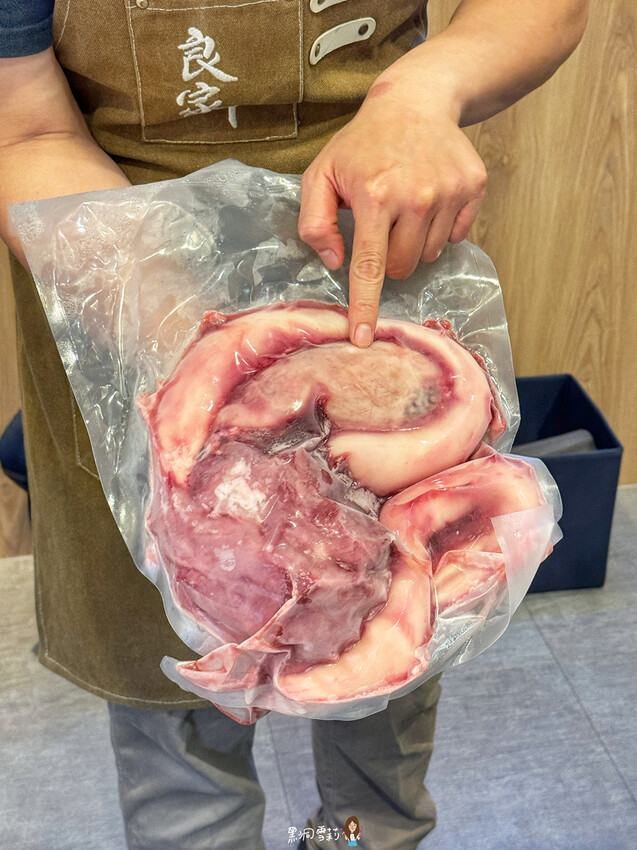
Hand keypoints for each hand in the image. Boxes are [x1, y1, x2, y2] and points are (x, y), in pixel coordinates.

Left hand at [298, 78, 486, 346]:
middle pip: (402, 267)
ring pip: (429, 255)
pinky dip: (440, 228)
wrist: (416, 101)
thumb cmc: (361, 144)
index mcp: (376, 196)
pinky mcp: (474, 188)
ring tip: (406, 205)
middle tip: (381, 226)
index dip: (365, 306)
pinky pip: (456, 237)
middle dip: (388, 259)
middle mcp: (417, 196)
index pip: (369, 266)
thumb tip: (337, 263)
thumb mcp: (321, 174)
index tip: (363, 338)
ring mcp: (450, 192)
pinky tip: (429, 199)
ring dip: (414, 242)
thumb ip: (316, 223)